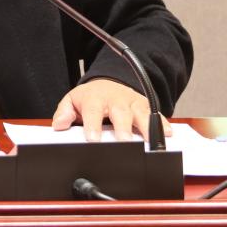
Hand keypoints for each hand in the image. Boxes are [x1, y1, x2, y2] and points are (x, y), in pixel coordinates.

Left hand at [51, 78, 172, 141]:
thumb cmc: (90, 98)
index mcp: (95, 98)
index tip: (92, 139)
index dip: (92, 125)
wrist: (107, 84)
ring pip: (141, 113)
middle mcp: (116, 99)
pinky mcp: (146, 106)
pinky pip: (157, 115)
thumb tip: (59, 125)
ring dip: (146, 127)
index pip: (92, 111)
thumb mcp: (73, 101)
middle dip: (123, 127)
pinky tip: (167, 134)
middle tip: (124, 142)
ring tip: (150, 142)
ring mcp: (133, 102)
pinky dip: (163, 124)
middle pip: (120, 112)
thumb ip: (64, 113)